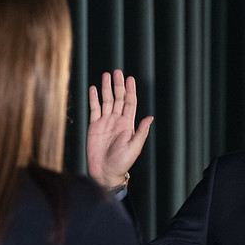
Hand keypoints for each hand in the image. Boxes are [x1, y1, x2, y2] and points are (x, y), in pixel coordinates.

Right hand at [87, 70, 152, 187]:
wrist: (105, 172)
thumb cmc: (121, 163)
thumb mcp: (134, 148)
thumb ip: (141, 132)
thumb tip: (150, 118)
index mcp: (128, 125)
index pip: (129, 103)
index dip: (130, 91)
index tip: (130, 79)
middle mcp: (117, 121)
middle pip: (118, 98)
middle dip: (118, 85)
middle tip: (117, 72)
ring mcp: (105, 122)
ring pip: (106, 101)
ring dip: (106, 88)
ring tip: (106, 75)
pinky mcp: (94, 126)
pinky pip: (94, 109)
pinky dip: (93, 98)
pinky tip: (93, 89)